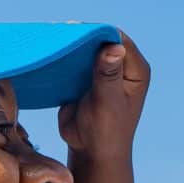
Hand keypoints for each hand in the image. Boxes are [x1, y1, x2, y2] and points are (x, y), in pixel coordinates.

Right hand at [56, 34, 148, 163]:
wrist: (90, 152)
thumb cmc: (106, 132)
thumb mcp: (107, 103)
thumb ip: (108, 75)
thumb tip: (114, 46)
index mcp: (135, 69)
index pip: (118, 39)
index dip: (97, 32)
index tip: (75, 30)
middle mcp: (122, 66)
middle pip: (100, 40)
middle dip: (81, 36)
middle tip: (58, 32)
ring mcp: (102, 70)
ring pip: (86, 48)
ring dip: (69, 44)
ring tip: (50, 39)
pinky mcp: (85, 78)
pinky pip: (74, 60)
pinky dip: (62, 56)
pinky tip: (47, 52)